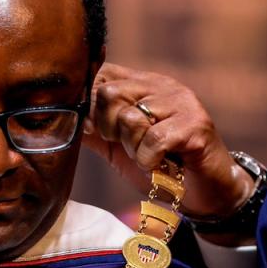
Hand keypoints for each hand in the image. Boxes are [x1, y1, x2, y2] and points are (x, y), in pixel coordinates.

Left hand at [84, 63, 255, 236]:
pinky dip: (150, 160)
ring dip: (134, 149)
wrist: (205, 193)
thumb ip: (94, 129)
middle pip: (109, 93)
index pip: (102, 74)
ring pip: (130, 118)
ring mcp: (182, 102)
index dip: (90, 105)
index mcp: (143, 84)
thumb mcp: (119, 148)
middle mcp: (162, 85)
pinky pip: (153, 140)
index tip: (100, 132)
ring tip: (150, 156)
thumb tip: (61, 117)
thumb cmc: (162, 168)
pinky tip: (161, 165)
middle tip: (131, 147)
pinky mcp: (196, 124)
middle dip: (110, 130)